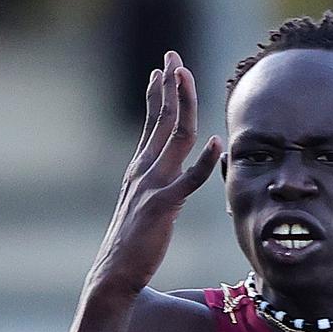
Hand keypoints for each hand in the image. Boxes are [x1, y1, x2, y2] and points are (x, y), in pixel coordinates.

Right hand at [86, 50, 221, 305]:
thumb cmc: (133, 247)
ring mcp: (152, 186)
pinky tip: (218, 143)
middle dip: (170, 85)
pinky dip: (204, 161)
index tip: (162, 69)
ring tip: (186, 76)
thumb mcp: (145, 207)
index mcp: (140, 170)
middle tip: (173, 56)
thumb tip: (173, 172)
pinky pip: (188, 180)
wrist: (114, 275)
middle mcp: (144, 171)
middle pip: (163, 120)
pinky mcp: (162, 207)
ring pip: (173, 137)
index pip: (152, 124)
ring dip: (183, 104)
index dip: (159, 95)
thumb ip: (159, 186)